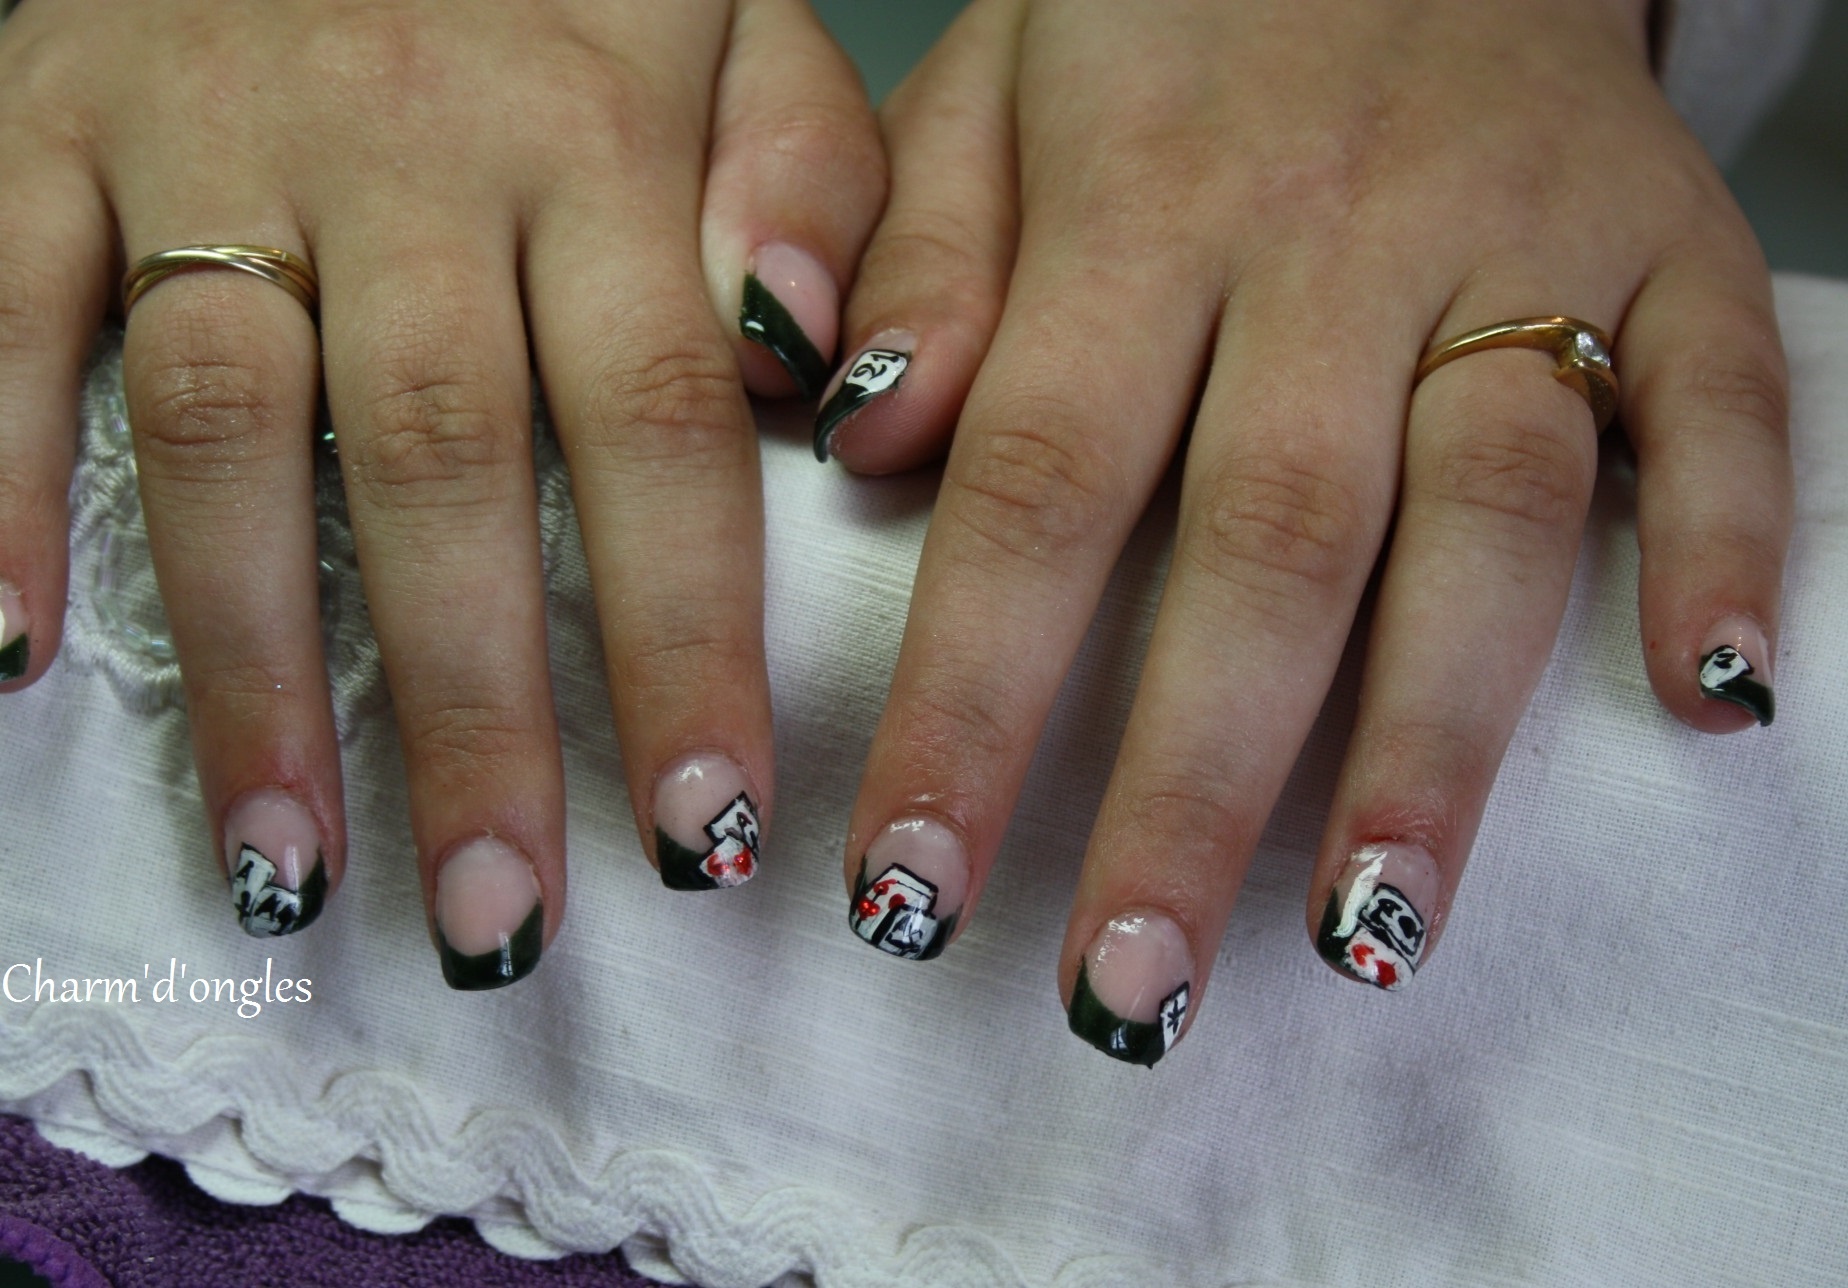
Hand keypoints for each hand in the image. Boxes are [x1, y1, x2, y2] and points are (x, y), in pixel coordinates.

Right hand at [0, 0, 881, 983]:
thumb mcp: (736, 13)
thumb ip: (810, 175)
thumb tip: (821, 367)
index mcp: (595, 135)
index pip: (662, 430)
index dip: (681, 644)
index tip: (707, 836)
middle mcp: (406, 149)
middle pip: (445, 466)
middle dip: (475, 712)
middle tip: (495, 921)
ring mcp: (207, 134)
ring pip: (224, 427)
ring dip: (251, 662)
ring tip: (283, 866)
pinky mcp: (45, 115)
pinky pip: (5, 307)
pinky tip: (12, 661)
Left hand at [822, 0, 1789, 1059]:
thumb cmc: (1167, 14)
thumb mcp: (990, 81)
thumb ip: (917, 252)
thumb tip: (859, 432)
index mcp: (1143, 208)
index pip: (1037, 492)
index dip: (969, 705)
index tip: (905, 889)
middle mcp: (1335, 242)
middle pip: (1266, 549)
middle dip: (1193, 791)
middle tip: (1130, 994)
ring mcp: (1521, 245)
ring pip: (1491, 511)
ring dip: (1441, 739)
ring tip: (1373, 940)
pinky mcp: (1668, 244)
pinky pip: (1727, 394)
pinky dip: (1733, 543)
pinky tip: (1710, 707)